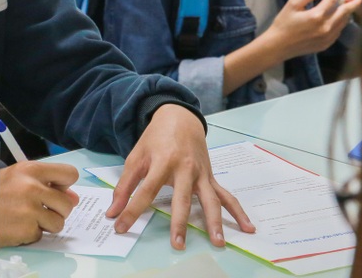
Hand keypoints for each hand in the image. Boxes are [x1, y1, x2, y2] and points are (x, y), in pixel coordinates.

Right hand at [0, 161, 79, 245]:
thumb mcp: (15, 177)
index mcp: (31, 169)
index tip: (56, 191)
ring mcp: (30, 210)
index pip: (69, 174)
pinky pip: (41, 235)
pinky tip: (15, 227)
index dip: (66, 185)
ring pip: (58, 222)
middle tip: (40, 210)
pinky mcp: (26, 230)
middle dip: (57, 210)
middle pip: (67, 203)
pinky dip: (31, 234)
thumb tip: (73, 197)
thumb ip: (44, 184)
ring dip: (46, 225)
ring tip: (26, 219)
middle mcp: (34, 187)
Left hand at [106, 105, 253, 248]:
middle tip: (177, 245)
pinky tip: (248, 228)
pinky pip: (226, 196)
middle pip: (182, 199)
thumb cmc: (155, 139)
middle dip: (179, 223)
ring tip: (218, 242)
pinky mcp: (210, 177)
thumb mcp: (136, 157)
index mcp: (162, 161)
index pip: (146, 191)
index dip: (132, 210)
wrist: (180, 118)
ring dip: (215, 222)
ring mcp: (201, 174)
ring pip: (210, 200)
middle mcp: (184, 168)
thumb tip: (113, 211)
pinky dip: (238, 212)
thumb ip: (125, 185)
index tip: (121, 227)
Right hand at [263, 0, 361, 60]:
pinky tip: (337, 19)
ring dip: (347, 13)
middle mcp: (326, 27)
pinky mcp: (327, 44)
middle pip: (345, 12)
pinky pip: (338, 31)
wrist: (278, 46)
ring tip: (349, 6)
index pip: (332, 0)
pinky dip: (340, 23)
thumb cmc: (283, 23)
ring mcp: (328, 37)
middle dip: (352, 2)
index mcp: (317, 15)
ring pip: (344, 22)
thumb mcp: (292, 4)